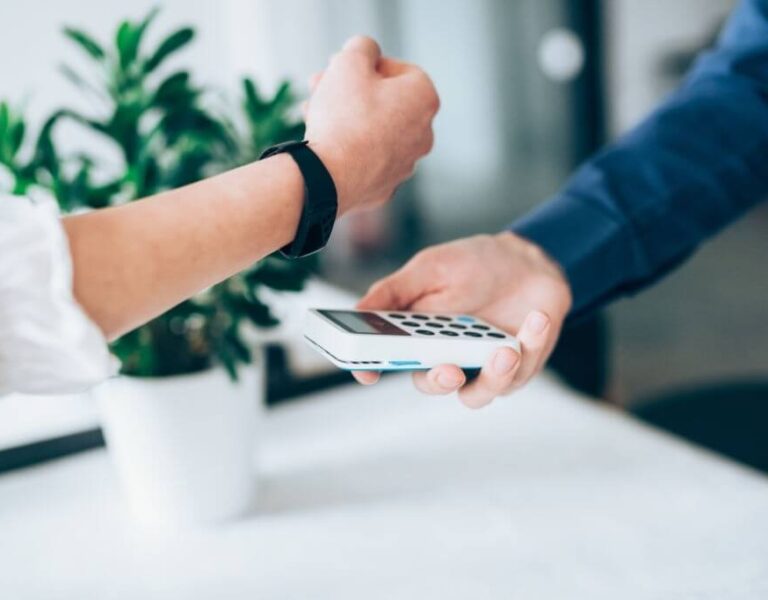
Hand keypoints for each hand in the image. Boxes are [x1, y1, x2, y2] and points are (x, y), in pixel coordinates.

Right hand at [303, 36, 439, 214]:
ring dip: (345, 116)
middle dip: (351, 90)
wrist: (328, 177)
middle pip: (385, 102)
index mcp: (424, 100)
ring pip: (374, 130)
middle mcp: (423, 134)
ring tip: (312, 110)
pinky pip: (366, 158)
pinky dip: (347, 147)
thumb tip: (367, 51)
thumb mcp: (349, 62)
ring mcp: (405, 164)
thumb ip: (362, 47)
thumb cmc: (343, 117)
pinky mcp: (385, 187)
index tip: (342, 67)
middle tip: (320, 85)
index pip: (401, 70)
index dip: (368, 64)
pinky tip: (321, 140)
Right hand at [353, 233, 571, 407]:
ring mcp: (478, 367)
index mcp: (416, 334)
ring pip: (475, 395)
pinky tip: (536, 318)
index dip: (371, 369)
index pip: (386, 359)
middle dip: (439, 381)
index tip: (368, 372)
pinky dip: (530, 346)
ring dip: (491, 376)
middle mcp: (444, 356)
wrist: (528, 261)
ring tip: (506, 350)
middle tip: (449, 370)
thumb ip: (395, 292)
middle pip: (430, 384)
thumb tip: (356, 312)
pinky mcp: (514, 370)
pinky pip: (518, 374)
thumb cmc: (474, 264)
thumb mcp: (430, 268)